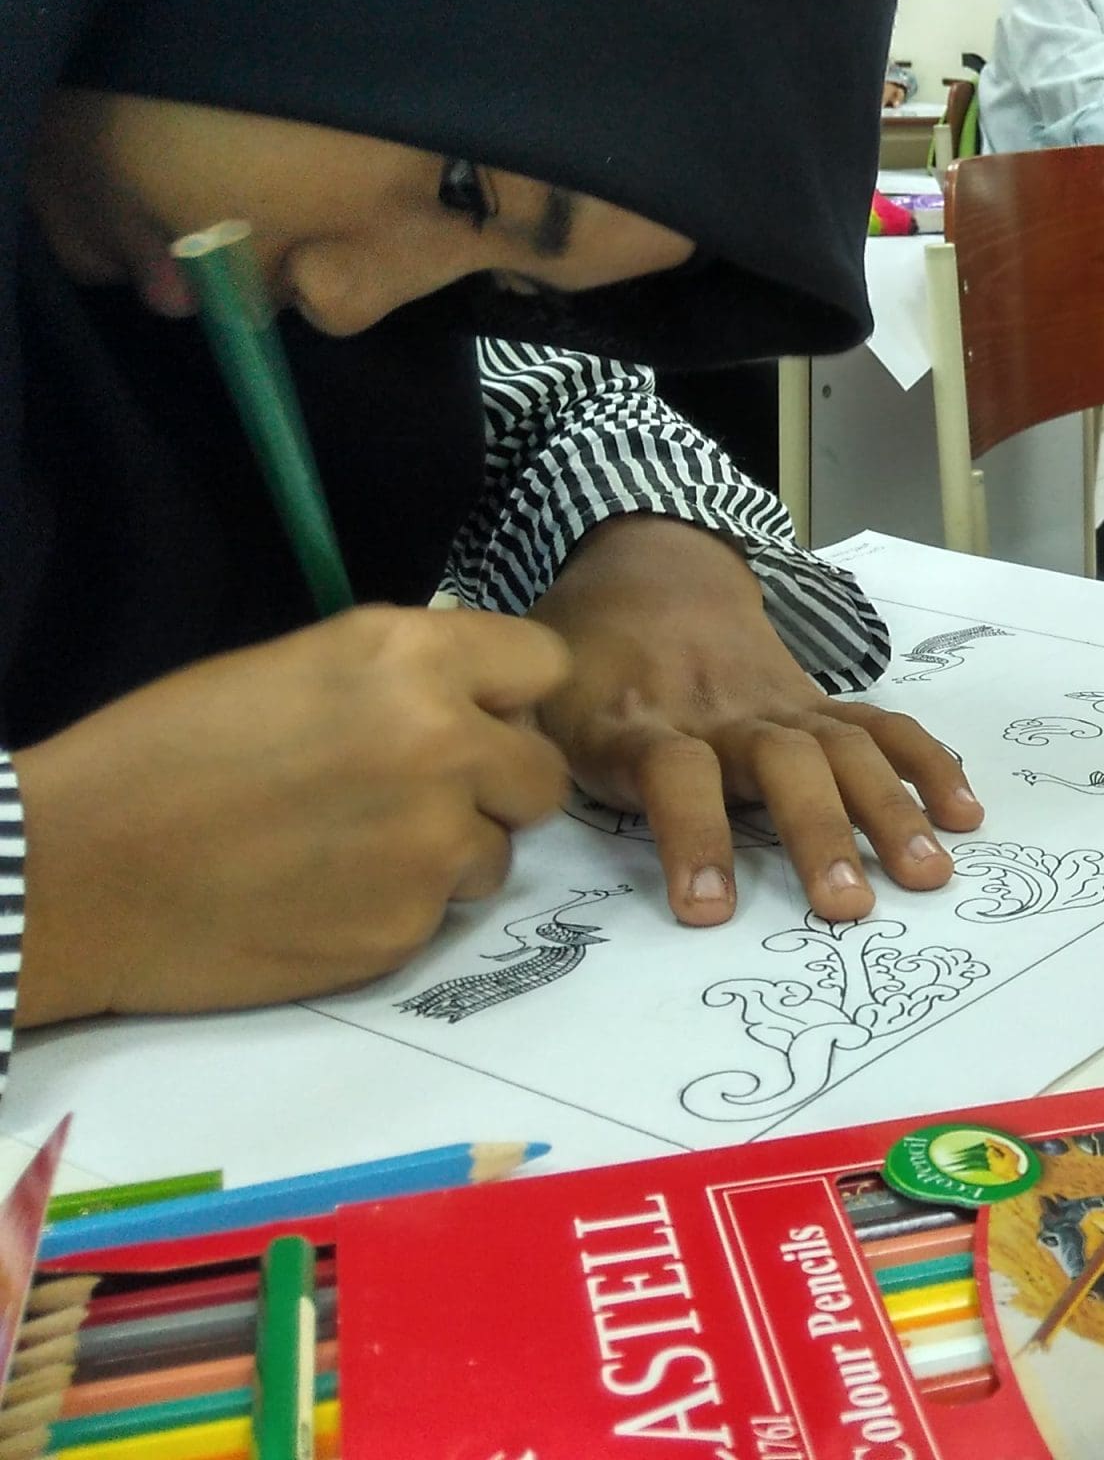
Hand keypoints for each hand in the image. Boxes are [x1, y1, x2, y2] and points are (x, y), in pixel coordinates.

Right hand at [14, 609, 569, 1025]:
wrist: (78, 870)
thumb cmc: (168, 752)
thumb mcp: (298, 666)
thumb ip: (407, 678)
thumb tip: (481, 702)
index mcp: (412, 658)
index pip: (543, 666)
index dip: (510, 697)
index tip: (477, 716)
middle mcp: (445, 743)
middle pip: (541, 772)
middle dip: (494, 784)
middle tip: (419, 794)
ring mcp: (433, 844)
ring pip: (499, 850)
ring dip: (451, 851)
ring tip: (352, 849)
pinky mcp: (407, 928)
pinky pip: (441, 912)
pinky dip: (398, 907)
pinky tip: (323, 896)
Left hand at [528, 516, 981, 927]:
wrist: (647, 569)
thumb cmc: (581, 661)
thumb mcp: (530, 698)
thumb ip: (517, 754)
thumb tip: (492, 819)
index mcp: (643, 722)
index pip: (674, 775)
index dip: (693, 835)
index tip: (708, 909)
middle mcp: (723, 714)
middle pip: (780, 765)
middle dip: (817, 832)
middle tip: (846, 904)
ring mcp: (781, 706)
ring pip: (843, 749)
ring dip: (890, 809)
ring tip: (926, 872)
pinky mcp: (818, 704)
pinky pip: (881, 727)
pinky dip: (927, 764)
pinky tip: (965, 812)